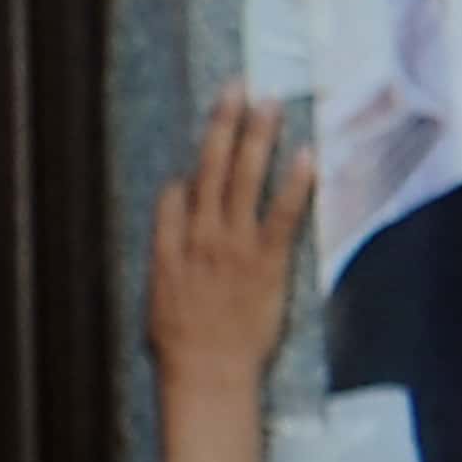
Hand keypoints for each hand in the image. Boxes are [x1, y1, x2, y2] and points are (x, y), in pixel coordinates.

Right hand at [146, 87, 314, 396]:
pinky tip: (305, 155)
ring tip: (268, 102)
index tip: (204, 153)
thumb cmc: (181, 346)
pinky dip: (293, 183)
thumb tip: (171, 215)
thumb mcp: (156, 297)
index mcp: (170, 247)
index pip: (176, 193)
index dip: (189, 172)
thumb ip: (163, 254)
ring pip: (243, 178)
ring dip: (256, 136)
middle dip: (223, 123)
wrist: (208, 374)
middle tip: (237, 87)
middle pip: (211, 167)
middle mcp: (201, 236)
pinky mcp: (267, 261)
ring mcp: (235, 246)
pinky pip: (281, 213)